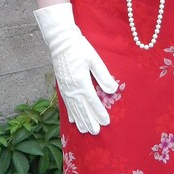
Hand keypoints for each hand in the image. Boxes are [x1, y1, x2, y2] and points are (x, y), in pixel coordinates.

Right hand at [33, 3, 118, 134]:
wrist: (61, 41)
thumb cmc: (79, 48)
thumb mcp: (94, 59)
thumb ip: (103, 75)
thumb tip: (112, 90)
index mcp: (81, 81)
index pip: (92, 101)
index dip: (99, 112)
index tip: (106, 122)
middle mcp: (72, 88)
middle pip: (82, 108)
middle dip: (90, 121)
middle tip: (96, 132)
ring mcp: (65, 88)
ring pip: (73, 108)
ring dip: (80, 120)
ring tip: (85, 131)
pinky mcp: (62, 86)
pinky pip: (66, 104)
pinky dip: (70, 113)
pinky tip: (72, 121)